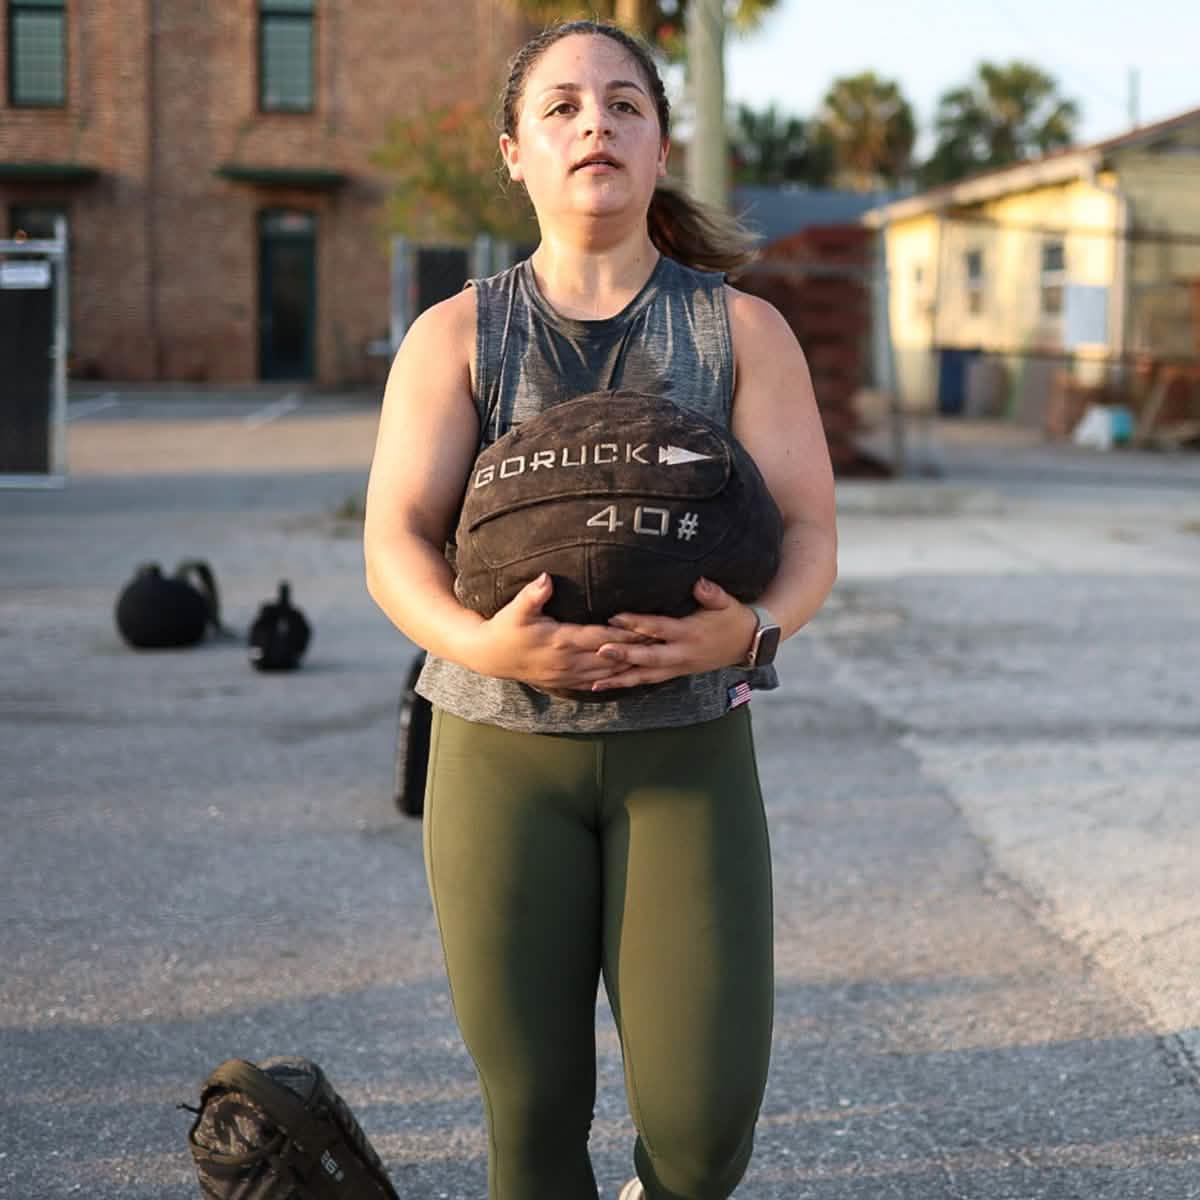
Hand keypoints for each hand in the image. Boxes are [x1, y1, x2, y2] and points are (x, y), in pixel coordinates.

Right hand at [468, 573, 649, 692]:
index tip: (647, 628)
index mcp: (560, 641)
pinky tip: (629, 676)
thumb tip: (545, 578)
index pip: (601, 638)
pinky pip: (594, 684)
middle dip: (636, 652)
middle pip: (609, 658)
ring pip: (606, 674)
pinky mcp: (563, 682)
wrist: (489, 656)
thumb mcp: (515, 610)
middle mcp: (567, 661)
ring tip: (653, 659)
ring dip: (629, 667)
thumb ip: (532, 594)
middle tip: (662, 643)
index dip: (625, 634)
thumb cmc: (504, 628)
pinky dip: (613, 680)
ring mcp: (566, 675)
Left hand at [589, 578, 757, 691]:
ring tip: (594, 683)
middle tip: (598, 652)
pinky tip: (609, 686)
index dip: (637, 624)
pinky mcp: (676, 673)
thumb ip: (712, 593)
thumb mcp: (726, 603)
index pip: (659, 628)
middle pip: (648, 657)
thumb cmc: (734, 619)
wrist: (749, 644)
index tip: (615, 618)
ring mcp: (678, 667)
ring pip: (645, 676)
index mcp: (690, 633)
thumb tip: (699, 582)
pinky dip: (629, 684)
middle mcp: (682, 654)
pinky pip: (649, 681)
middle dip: (623, 656)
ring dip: (620, 680)